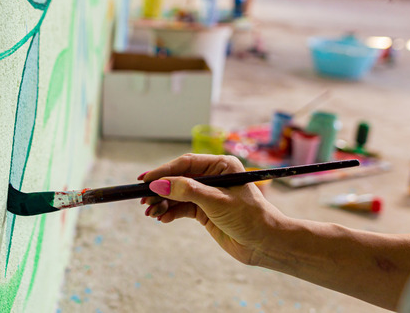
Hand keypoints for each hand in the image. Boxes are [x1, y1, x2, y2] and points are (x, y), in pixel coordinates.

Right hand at [138, 154, 286, 265]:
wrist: (266, 244)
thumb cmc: (249, 217)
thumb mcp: (216, 201)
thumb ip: (186, 191)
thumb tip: (159, 185)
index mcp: (221, 166)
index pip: (186, 163)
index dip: (164, 171)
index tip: (145, 180)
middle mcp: (213, 177)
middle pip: (179, 179)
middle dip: (161, 190)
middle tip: (143, 201)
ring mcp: (209, 195)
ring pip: (178, 195)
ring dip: (163, 203)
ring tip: (150, 213)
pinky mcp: (206, 212)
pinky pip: (182, 208)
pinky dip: (171, 213)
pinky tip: (162, 218)